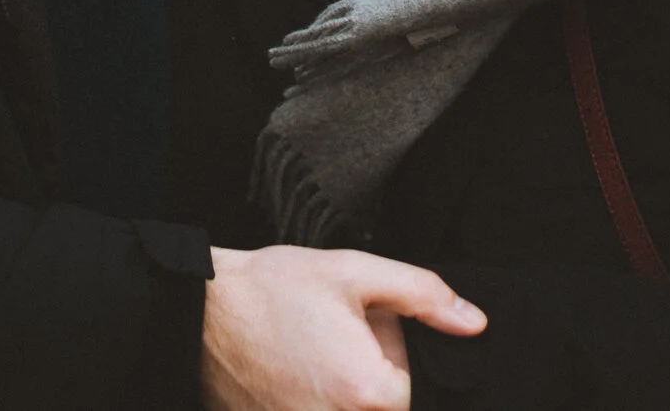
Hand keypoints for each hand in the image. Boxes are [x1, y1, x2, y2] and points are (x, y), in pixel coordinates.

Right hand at [202, 244, 485, 410]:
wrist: (196, 315)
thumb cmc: (269, 291)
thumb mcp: (353, 273)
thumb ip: (422, 295)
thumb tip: (473, 322)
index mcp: (370, 394)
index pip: (410, 384)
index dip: (384, 347)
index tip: (350, 327)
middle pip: (379, 404)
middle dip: (360, 372)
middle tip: (322, 340)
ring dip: (334, 388)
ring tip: (303, 357)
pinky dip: (306, 398)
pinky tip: (285, 375)